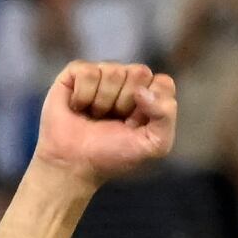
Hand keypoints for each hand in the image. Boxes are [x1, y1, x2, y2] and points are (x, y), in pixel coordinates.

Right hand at [39, 60, 178, 181]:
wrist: (71, 165)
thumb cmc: (111, 156)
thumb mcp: (154, 144)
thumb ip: (165, 115)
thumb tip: (142, 90)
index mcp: (150, 95)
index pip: (162, 82)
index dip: (150, 104)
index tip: (135, 125)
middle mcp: (128, 80)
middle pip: (139, 72)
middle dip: (124, 102)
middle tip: (111, 120)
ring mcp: (102, 74)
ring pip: (113, 71)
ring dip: (101, 102)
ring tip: (93, 116)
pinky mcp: (76, 73)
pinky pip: (87, 72)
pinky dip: (82, 95)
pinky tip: (77, 107)